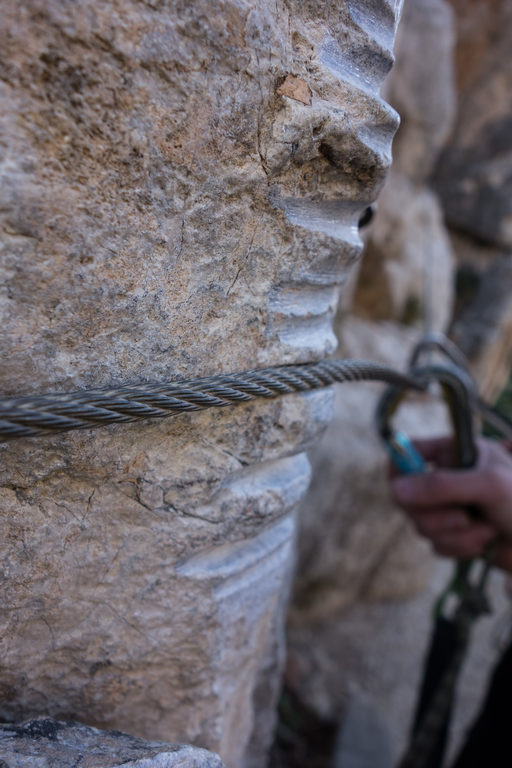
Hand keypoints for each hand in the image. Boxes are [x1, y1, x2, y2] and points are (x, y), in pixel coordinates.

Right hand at [391, 437, 511, 572]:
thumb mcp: (486, 485)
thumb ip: (440, 486)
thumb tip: (396, 491)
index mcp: (453, 452)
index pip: (408, 451)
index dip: (399, 468)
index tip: (401, 488)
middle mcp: (447, 478)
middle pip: (407, 497)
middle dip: (434, 514)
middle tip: (462, 515)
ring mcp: (450, 508)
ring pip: (421, 525)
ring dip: (453, 533)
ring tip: (484, 528)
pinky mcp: (456, 535)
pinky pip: (437, 546)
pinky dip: (460, 547)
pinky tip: (484, 541)